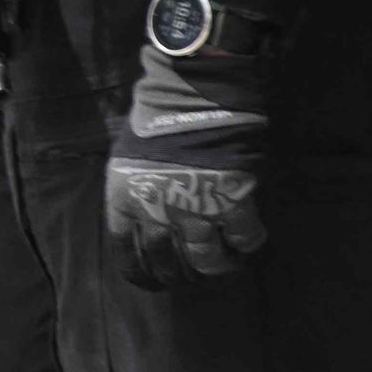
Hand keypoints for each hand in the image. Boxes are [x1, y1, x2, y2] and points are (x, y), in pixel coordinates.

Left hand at [103, 44, 269, 285]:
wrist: (191, 91)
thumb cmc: (156, 119)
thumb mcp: (126, 160)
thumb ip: (134, 197)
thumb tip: (145, 229)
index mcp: (124, 201)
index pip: (129, 258)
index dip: (146, 274)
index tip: (157, 280)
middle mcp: (158, 212)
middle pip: (173, 266)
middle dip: (184, 271)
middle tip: (195, 266)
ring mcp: (197, 210)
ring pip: (210, 263)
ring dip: (217, 262)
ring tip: (223, 256)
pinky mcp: (234, 202)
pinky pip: (245, 242)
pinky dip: (246, 243)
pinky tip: (244, 234)